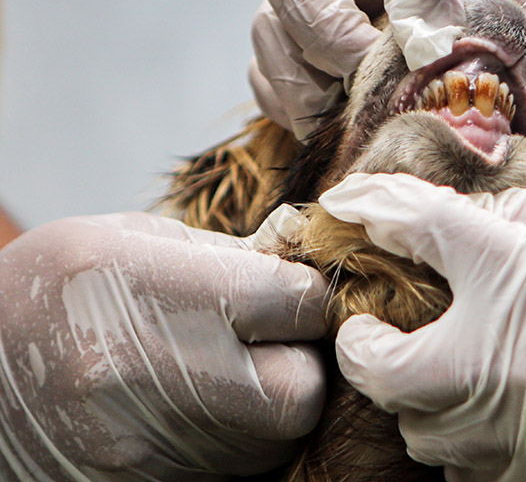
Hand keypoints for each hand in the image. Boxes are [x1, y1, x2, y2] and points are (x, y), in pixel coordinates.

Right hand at [0, 206, 327, 479]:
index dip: (303, 295)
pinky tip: (195, 410)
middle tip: (268, 343)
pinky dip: (234, 441)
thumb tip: (302, 271)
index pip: (296, 303)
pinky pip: (235, 470)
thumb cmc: (50, 293)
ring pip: (274, 440)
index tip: (285, 294)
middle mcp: (146, 377)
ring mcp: (144, 449)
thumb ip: (225, 257)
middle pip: (301, 389)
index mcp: (150, 292)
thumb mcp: (129, 239)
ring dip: (269, 407)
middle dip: (300, 362)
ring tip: (222, 375)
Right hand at [250, 0, 525, 146]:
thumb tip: (507, 83)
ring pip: (272, 32)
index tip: (437, 52)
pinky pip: (272, 81)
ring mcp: (332, 8)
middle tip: (375, 87)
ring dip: (304, 88)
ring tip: (362, 120)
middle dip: (327, 41)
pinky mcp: (314, 58)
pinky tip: (347, 131)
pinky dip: (297, 113)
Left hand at [320, 173, 525, 480]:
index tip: (350, 206)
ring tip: (441, 357)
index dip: (371, 208)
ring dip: (414, 389)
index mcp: (522, 281)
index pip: (415, 229)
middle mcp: (498, 371)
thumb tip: (488, 215)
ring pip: (415, 428)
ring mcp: (512, 444)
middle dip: (365, 337)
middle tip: (383, 313)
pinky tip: (495, 404)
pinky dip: (460, 434)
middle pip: (375, 363)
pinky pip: (463, 467)